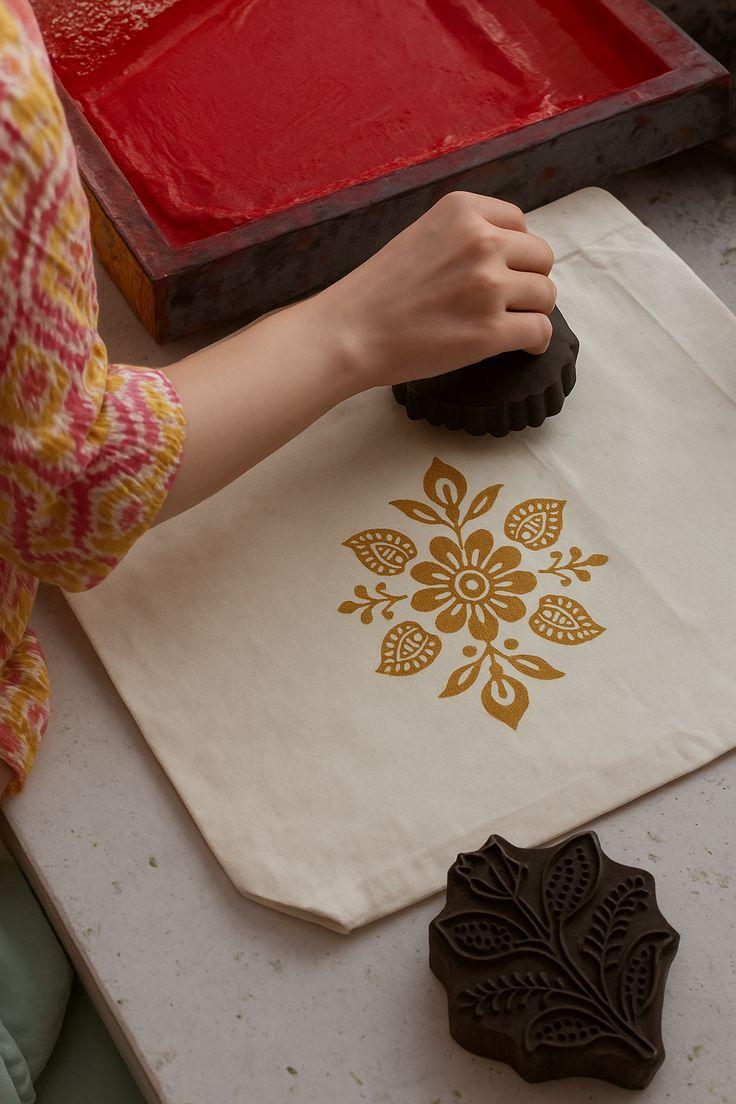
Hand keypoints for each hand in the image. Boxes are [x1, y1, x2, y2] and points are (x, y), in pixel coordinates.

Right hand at [313, 190, 555, 390]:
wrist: (350, 332)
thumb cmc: (378, 292)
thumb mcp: (423, 235)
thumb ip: (464, 236)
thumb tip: (510, 255)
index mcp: (463, 210)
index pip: (520, 224)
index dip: (515, 252)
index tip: (500, 271)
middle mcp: (481, 241)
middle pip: (540, 258)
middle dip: (528, 280)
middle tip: (507, 302)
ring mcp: (488, 287)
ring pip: (545, 295)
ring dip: (533, 311)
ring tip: (510, 324)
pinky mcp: (490, 331)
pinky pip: (539, 331)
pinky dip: (536, 341)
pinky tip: (525, 345)